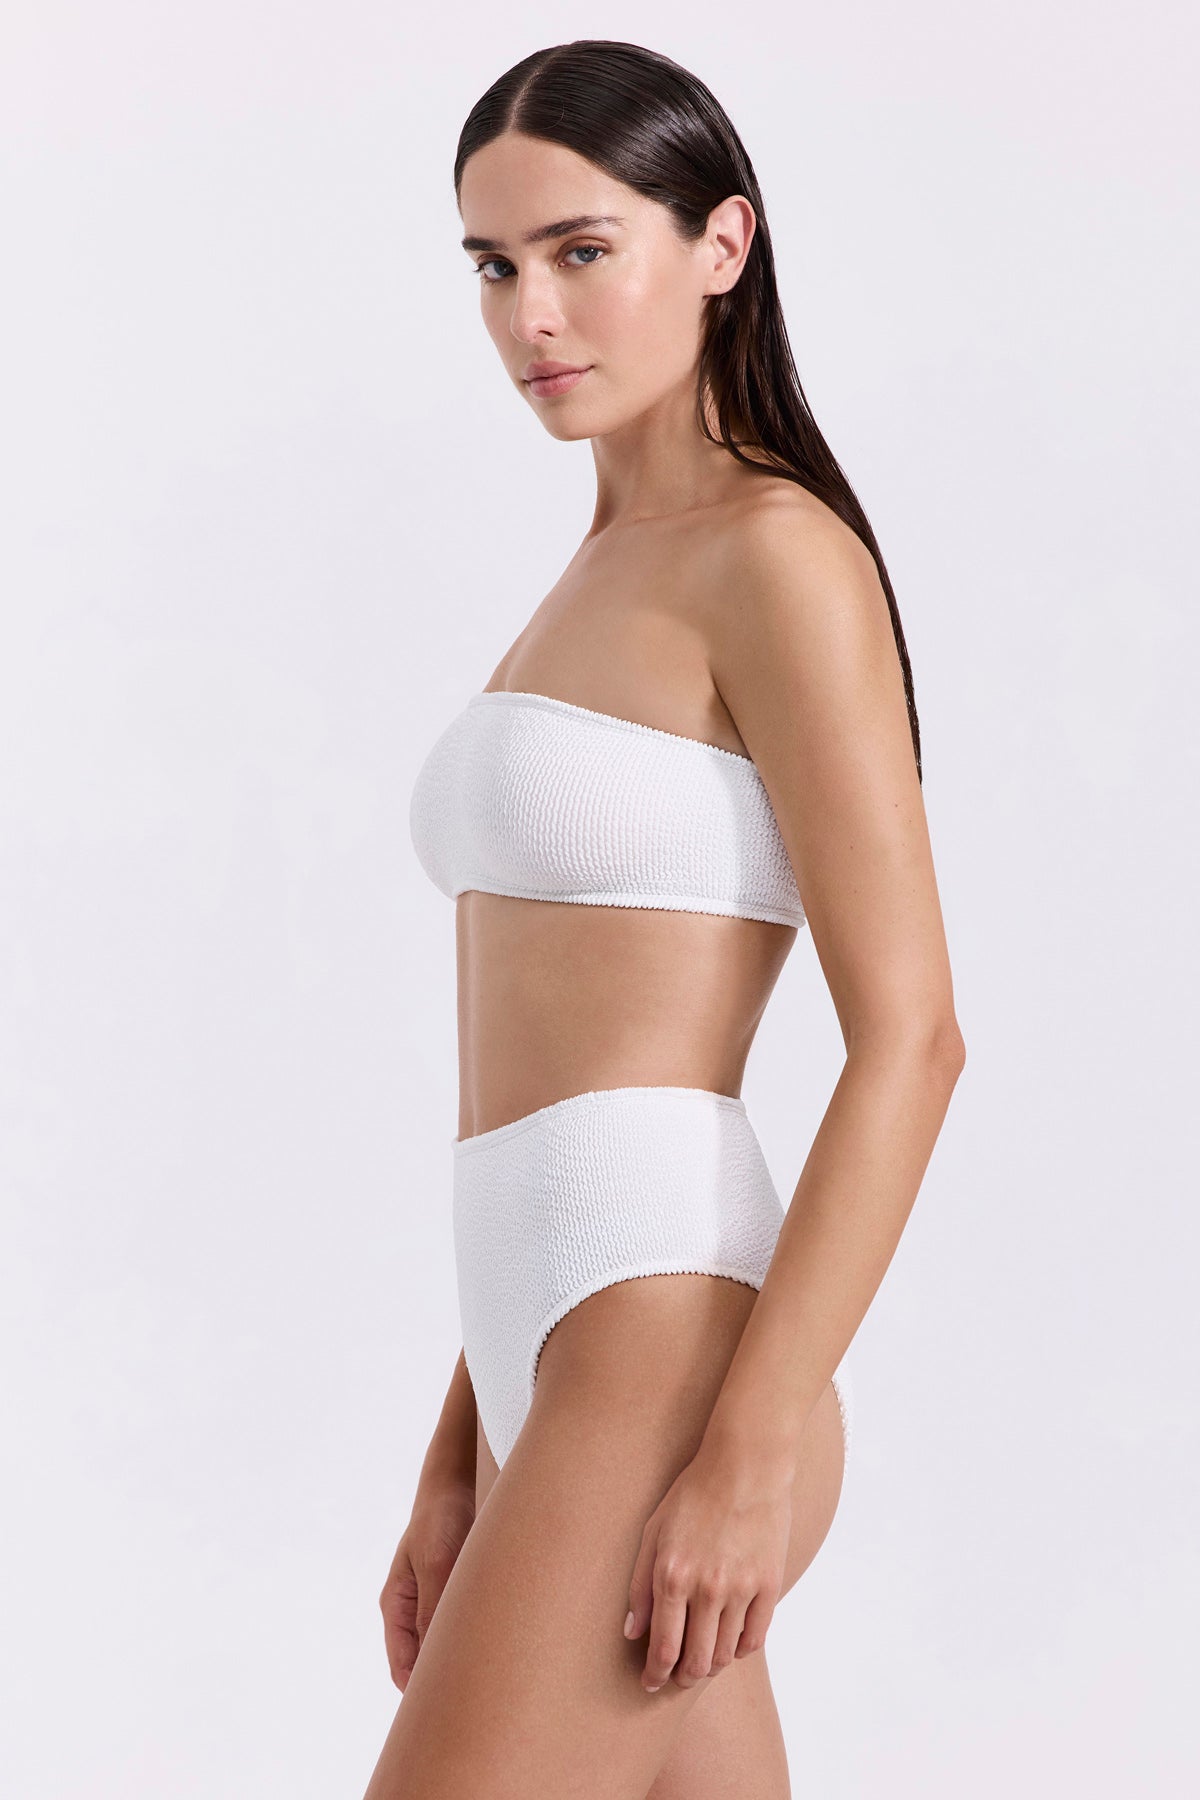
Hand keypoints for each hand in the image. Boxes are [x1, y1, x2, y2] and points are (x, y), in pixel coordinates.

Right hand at [379, 1475, 476, 1689]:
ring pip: (444, 1647)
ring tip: (487, 1676)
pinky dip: (474, 1640)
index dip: (420, 1692)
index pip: (402, 1666)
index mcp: (395, 1606)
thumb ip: (432, 1608)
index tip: (446, 1707)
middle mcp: (412, 1611)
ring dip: (461, 1660)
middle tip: (473, 1698)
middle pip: (423, 1662)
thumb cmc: (439, 1521)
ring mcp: (432, 1604)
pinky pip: (461, 1629)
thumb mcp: (435, 1562)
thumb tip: (434, 1657)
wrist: (456, 1487)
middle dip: (444, 1681)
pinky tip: (495, 1647)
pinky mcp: (454, 1596)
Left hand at [623, 1438, 792, 1693]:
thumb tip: (632, 1633)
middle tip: (677, 1678)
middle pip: (696, 1661)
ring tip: (703, 1660)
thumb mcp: (653, 1532)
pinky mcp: (769, 1584)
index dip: (655, 1674)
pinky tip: (731, 1643)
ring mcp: (742, 1588)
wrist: (746, 1465)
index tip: (650, 1684)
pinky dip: (741, 1649)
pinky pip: (756, 1638)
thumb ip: (640, 1585)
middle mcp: (707, 1588)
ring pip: (726, 1654)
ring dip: (712, 1665)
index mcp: (673, 1575)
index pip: (663, 1648)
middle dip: (683, 1677)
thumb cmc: (694, 1494)